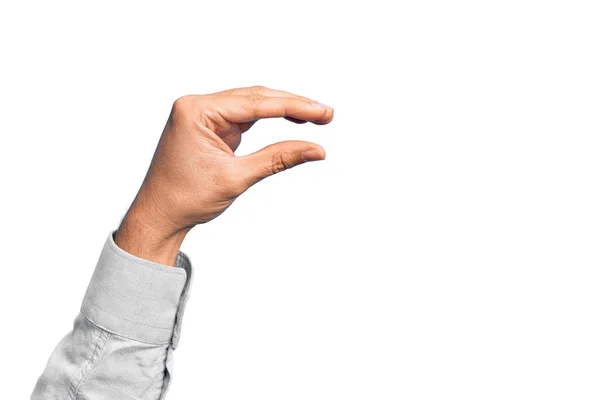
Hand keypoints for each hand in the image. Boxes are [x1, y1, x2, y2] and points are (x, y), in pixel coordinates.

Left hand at [115, 86, 333, 264]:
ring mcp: (204, 116)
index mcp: (196, 111)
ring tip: (315, 116)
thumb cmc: (185, 199)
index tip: (323, 112)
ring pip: (252, 105)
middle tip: (326, 114)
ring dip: (283, 110)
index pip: (254, 103)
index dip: (293, 106)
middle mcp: (198, 106)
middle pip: (255, 98)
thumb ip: (277, 159)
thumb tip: (316, 149)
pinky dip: (268, 121)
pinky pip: (244, 118)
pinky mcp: (210, 127)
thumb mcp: (236, 178)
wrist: (158, 217)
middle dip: (292, 105)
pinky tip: (291, 120)